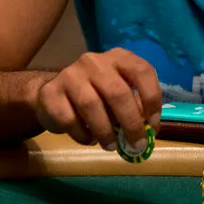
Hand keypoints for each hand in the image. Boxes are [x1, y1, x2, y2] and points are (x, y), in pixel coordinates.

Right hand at [34, 49, 161, 150]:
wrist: (54, 94)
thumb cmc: (97, 95)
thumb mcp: (119, 95)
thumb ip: (134, 106)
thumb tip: (147, 130)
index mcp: (118, 57)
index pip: (142, 71)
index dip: (152, 99)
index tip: (152, 126)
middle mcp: (94, 61)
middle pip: (118, 92)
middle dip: (131, 123)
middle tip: (136, 145)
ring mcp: (70, 74)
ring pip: (91, 105)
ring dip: (105, 132)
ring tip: (111, 146)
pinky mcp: (50, 93)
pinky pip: (69, 119)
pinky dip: (82, 135)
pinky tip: (89, 139)